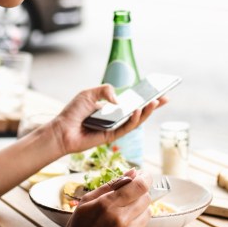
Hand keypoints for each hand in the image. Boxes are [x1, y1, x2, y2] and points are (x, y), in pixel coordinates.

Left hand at [42, 84, 167, 156]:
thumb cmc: (73, 113)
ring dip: (147, 112)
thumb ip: (105, 90)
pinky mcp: (112, 136)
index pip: (132, 102)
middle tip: (165, 98)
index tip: (159, 91)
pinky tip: (139, 110)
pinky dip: (134, 119)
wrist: (61, 129)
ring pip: (136, 121)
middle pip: (139, 112)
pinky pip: (126, 128)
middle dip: (153, 106)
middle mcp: (116, 118)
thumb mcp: (89, 93)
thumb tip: (119, 100)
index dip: (145, 97)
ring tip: (155, 102)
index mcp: (112, 108)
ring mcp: (115, 128)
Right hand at [52, 170, 151, 226]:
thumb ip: (111, 185)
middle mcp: (121, 218)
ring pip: (147, 212)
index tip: (144, 176)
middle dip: (139, 194)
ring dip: (138, 210)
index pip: (139, 186)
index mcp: (108, 204)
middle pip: (146, 197)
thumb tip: (132, 172)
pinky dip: (134, 225)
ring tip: (122, 215)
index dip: (145, 178)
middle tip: (128, 197)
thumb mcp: (87, 201)